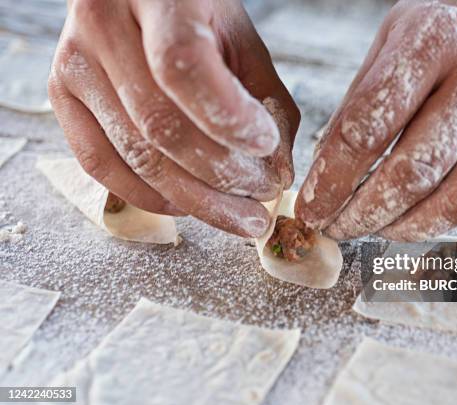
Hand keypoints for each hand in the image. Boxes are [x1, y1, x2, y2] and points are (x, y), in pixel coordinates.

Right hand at [48, 0, 298, 237]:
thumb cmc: (196, 16)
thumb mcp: (241, 40)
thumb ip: (266, 100)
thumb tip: (277, 171)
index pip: (184, 66)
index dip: (228, 117)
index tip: (266, 146)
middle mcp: (103, 24)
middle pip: (160, 124)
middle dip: (221, 177)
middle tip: (261, 202)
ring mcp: (75, 61)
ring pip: (135, 153)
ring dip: (196, 199)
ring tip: (238, 214)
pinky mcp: (60, 93)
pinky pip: (98, 163)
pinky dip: (147, 195)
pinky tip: (186, 206)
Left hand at [296, 0, 456, 240]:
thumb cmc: (431, 37)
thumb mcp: (382, 50)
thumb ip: (353, 112)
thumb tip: (324, 185)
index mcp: (432, 40)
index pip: (367, 128)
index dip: (332, 180)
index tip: (312, 210)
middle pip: (417, 170)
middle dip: (367, 214)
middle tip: (339, 228)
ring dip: (413, 228)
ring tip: (380, 230)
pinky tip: (450, 218)